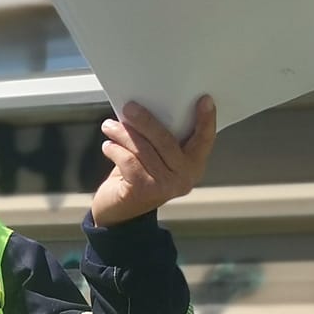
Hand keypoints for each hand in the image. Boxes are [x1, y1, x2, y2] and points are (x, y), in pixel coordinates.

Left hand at [92, 97, 216, 227]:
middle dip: (146, 121)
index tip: (204, 99)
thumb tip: (148, 107)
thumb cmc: (137, 177)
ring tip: (110, 126)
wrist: (118, 213)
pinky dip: (116, 150)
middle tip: (130, 107)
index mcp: (194, 165)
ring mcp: (166, 186)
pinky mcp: (145, 190)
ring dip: (124, 134)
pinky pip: (129, 161)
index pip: (204, 140)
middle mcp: (185, 177)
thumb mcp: (155, 158)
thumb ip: (161, 139)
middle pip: (166, 141)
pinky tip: (108, 146)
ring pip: (144, 149)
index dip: (206, 120)